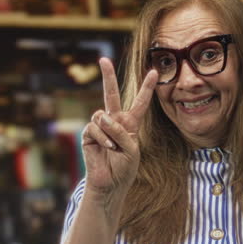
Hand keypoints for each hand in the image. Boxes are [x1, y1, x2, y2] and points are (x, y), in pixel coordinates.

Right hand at [81, 58, 157, 194]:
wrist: (110, 183)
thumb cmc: (124, 168)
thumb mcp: (132, 149)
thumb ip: (122, 131)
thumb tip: (104, 117)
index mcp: (130, 124)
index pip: (139, 103)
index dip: (146, 88)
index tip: (154, 72)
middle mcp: (114, 121)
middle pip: (111, 94)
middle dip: (107, 77)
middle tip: (103, 59)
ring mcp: (100, 127)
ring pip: (102, 115)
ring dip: (111, 131)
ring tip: (114, 147)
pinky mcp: (88, 134)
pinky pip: (95, 127)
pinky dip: (103, 137)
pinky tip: (107, 148)